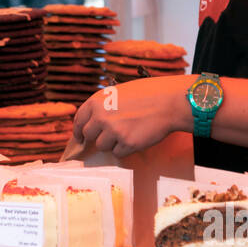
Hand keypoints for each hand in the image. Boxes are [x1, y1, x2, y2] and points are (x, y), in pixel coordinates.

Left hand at [72, 76, 190, 158]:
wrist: (169, 102)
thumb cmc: (147, 94)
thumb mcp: (118, 93)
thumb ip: (103, 106)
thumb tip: (92, 122)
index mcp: (97, 101)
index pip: (79, 120)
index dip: (78, 131)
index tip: (80, 137)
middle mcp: (101, 116)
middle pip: (89, 135)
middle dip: (97, 136)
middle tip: (109, 135)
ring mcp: (113, 131)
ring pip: (102, 146)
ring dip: (112, 143)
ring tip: (128, 132)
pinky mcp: (127, 144)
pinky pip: (118, 153)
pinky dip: (125, 149)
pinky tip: (135, 137)